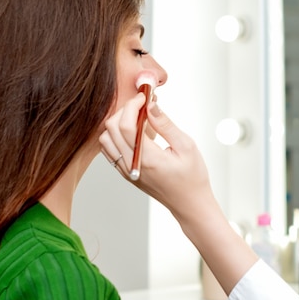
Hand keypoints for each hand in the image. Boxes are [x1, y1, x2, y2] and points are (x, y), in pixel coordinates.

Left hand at [100, 93, 258, 293]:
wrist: (189, 203)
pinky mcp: (126, 173)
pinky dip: (118, 136)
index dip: (133, 105)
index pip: (125, 125)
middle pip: (111, 129)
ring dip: (119, 123)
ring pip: (106, 139)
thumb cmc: (192, 177)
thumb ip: (165, 124)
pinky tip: (138, 134)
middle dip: (125, 110)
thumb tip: (151, 104)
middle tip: (144, 105)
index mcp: (148, 158)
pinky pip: (110, 150)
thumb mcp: (186, 146)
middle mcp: (132, 165)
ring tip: (142, 121)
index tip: (145, 96)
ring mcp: (126, 171)